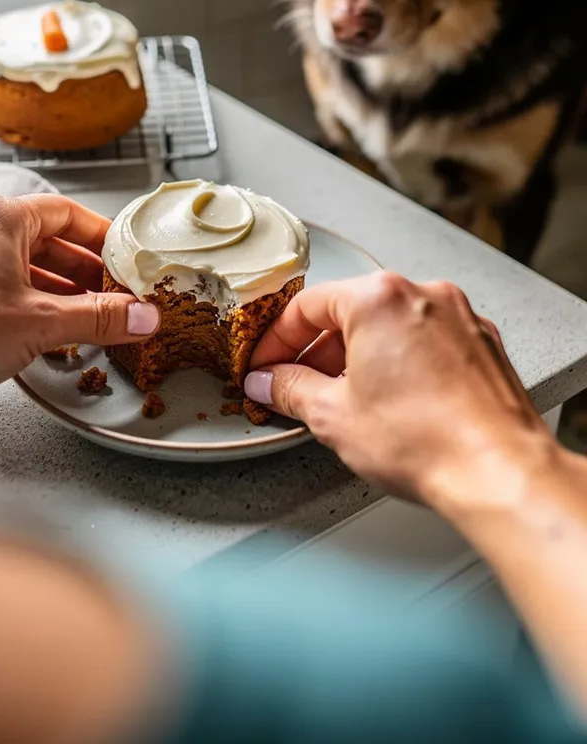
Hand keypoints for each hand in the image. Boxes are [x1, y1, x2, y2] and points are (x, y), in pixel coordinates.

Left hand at [0, 193, 159, 405]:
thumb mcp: (42, 323)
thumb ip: (99, 318)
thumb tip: (140, 316)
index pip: (66, 213)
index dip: (101, 237)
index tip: (123, 257)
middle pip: (43, 242)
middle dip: (81, 273)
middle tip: (111, 295)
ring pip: (16, 268)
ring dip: (53, 293)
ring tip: (82, 321)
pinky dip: (21, 307)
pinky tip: (37, 335)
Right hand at [244, 272, 550, 502]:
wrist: (498, 471)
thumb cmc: (427, 441)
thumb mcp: (333, 416)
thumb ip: (291, 390)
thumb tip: (271, 382)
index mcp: (378, 298)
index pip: (307, 306)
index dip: (277, 341)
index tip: (268, 366)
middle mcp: (421, 294)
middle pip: (351, 311)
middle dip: (319, 351)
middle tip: (299, 387)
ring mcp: (458, 317)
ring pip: (391, 325)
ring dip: (361, 357)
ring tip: (347, 402)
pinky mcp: (483, 343)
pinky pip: (427, 341)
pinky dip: (403, 362)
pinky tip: (394, 403)